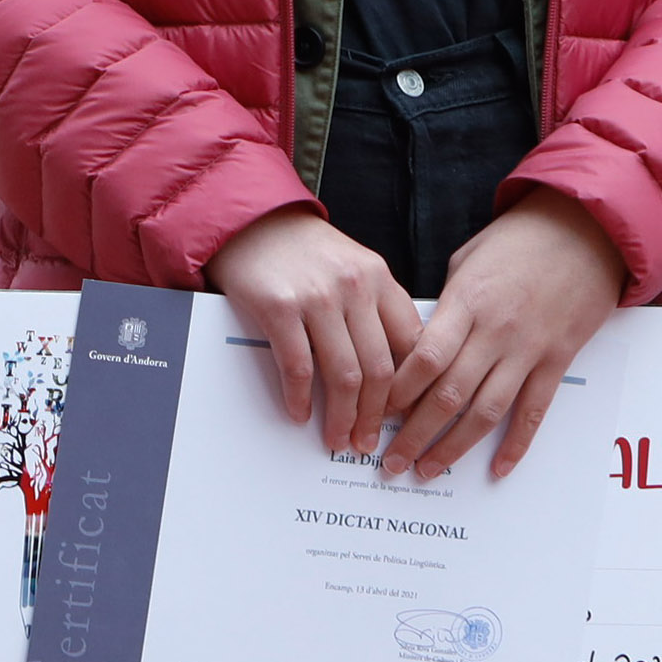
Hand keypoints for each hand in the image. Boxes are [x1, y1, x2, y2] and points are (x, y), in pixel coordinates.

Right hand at [206, 208, 420, 456]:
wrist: (250, 219)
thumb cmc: (302, 249)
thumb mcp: (353, 265)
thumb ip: (375, 307)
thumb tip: (393, 370)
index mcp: (379, 278)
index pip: (411, 344)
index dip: (409, 389)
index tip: (402, 416)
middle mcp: (354, 286)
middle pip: (379, 369)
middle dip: (375, 416)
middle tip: (367, 442)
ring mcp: (316, 297)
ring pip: (343, 375)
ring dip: (342, 417)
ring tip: (337, 439)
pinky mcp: (279, 307)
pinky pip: (298, 367)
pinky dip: (300, 398)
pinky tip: (300, 413)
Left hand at [374, 194, 626, 481]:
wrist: (587, 229)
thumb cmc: (521, 239)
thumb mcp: (468, 259)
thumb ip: (446, 304)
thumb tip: (421, 341)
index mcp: (465, 303)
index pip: (423, 358)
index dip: (397, 392)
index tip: (375, 412)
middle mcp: (495, 331)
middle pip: (447, 394)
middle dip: (414, 433)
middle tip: (391, 461)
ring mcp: (528, 349)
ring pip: (486, 411)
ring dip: (454, 447)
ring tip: (427, 470)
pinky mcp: (558, 360)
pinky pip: (534, 410)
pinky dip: (517, 444)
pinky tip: (499, 468)